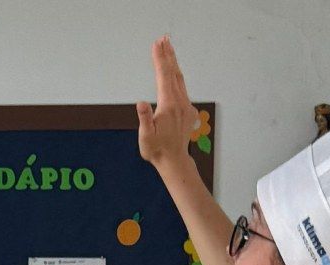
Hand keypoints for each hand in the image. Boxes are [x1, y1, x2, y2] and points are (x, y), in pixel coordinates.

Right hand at [137, 36, 199, 169]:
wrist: (174, 161)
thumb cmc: (156, 150)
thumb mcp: (146, 136)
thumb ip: (145, 119)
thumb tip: (141, 103)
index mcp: (169, 105)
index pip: (164, 76)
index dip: (160, 59)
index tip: (156, 44)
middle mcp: (180, 102)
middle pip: (174, 73)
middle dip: (168, 55)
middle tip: (164, 38)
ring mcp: (186, 106)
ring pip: (180, 80)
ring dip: (174, 63)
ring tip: (169, 49)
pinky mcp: (188, 111)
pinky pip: (182, 89)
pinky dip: (177, 77)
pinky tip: (174, 74)